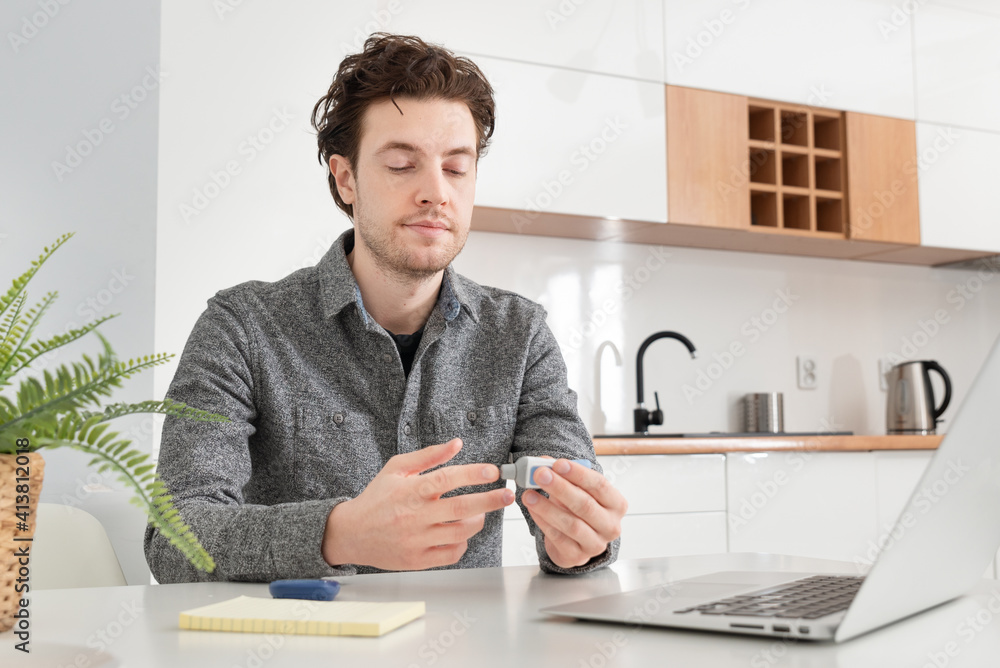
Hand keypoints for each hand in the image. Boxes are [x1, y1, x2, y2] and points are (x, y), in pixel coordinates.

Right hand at [321, 438, 514, 570]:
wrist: (351, 534)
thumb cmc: (376, 498)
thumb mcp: (396, 469)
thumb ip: (428, 456)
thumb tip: (457, 443)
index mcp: (410, 491)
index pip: (447, 480)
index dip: (472, 475)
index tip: (492, 472)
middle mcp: (414, 516)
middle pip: (461, 508)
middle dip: (490, 500)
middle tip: (507, 495)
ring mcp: (416, 540)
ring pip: (460, 533)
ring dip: (478, 521)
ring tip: (482, 513)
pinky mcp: (417, 560)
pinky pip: (451, 554)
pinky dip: (463, 543)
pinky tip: (462, 533)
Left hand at [522, 459, 626, 568]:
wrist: (576, 540)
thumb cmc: (579, 510)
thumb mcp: (577, 490)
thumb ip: (563, 475)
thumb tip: (543, 462)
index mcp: (616, 504)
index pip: (600, 485)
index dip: (578, 473)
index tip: (558, 464)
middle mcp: (611, 526)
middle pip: (585, 505)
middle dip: (560, 487)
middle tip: (540, 475)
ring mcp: (595, 544)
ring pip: (571, 524)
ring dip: (547, 507)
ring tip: (529, 494)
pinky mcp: (577, 557)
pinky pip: (558, 538)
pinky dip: (543, 522)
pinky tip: (533, 510)